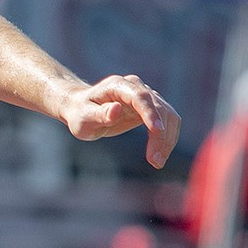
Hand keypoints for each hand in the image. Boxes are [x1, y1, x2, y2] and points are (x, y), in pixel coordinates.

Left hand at [61, 74, 180, 168]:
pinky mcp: (151, 108)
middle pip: (158, 107)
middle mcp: (135, 87)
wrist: (82, 109)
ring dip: (167, 139)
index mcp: (118, 85)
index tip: (157, 130)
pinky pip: (167, 122)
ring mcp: (146, 96)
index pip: (140, 96)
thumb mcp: (83, 117)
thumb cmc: (80, 113)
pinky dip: (167, 138)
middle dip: (161, 134)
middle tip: (155, 160)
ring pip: (168, 115)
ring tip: (157, 162)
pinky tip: (159, 155)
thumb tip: (117, 109)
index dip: (150, 112)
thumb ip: (99, 114)